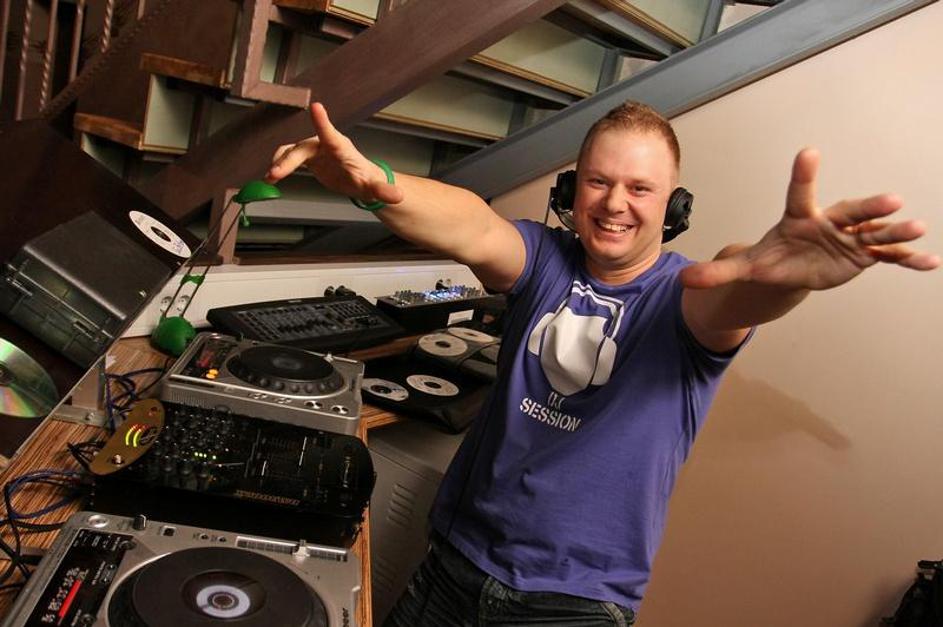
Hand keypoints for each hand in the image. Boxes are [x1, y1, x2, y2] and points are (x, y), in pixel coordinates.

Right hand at [265, 102, 402, 205]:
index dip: (323, 121)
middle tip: (276, 173)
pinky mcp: (307, 159)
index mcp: (341, 148)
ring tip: (270, 177)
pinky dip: (279, 167)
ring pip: (291, 153)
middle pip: (302, 148)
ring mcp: (314, 151)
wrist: (360, 180)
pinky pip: (288, 159)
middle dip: (288, 160)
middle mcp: (325, 145)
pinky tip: (270, 178)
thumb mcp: (375, 188)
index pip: (331, 133)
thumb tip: (399, 196)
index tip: (316, 107)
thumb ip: (384, 192)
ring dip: (280, 163)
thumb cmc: (367, 180)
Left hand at [680, 148, 940, 290]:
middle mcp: (830, 222)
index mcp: (799, 217)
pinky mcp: (863, 255)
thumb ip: (719, 271)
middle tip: (890, 199)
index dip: (803, 174)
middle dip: (869, 207)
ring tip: (916, 229)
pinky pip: (888, 257)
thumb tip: (685, 279)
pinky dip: (907, 260)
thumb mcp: (746, 265)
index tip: (808, 152)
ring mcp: (850, 238)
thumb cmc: (774, 256)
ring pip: (875, 231)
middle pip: (850, 211)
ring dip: (895, 231)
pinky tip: (930, 263)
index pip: (799, 193)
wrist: (794, 267)